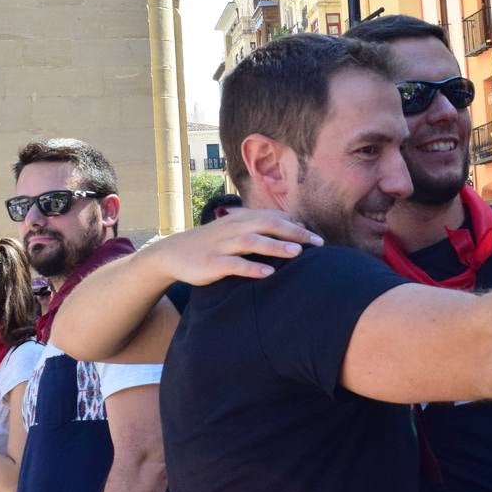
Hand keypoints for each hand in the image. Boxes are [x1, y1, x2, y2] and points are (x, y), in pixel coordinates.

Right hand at [144, 208, 321, 284]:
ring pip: (252, 241)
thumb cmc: (212, 242)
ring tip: (297, 253)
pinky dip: (251, 267)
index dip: (297, 226)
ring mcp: (222, 245)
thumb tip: (291, 223)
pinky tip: (267, 273)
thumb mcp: (234, 229)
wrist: (173, 253)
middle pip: (267, 224)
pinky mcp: (212, 263)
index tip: (318, 238)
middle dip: (294, 233)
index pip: (274, 218)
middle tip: (317, 244)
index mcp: (242, 219)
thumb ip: (259, 226)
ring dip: (275, 246)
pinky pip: (234, 264)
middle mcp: (234, 228)